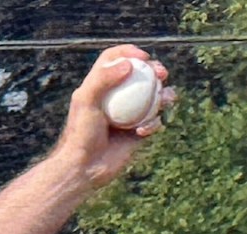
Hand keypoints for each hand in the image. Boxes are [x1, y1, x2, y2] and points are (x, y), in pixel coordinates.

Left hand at [53, 45, 174, 188]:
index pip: (114, 60)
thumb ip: (102, 80)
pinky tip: (143, 131)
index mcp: (98, 87)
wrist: (84, 167)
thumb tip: (129, 64)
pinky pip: (155, 122)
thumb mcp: (86, 102)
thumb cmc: (80, 133)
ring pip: (154, 97)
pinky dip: (153, 124)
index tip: (143, 56)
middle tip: (162, 73)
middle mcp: (115, 98)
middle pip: (140, 75)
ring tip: (166, 99)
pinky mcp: (137, 132)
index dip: (129, 52)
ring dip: (165, 94)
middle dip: (155, 70)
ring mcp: (128, 115)